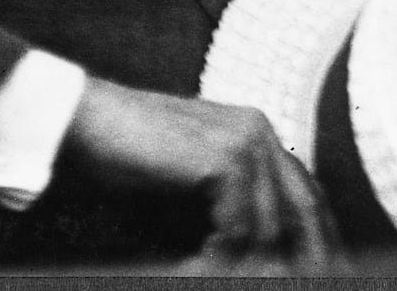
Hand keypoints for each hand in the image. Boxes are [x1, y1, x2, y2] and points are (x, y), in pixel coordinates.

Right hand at [61, 77, 339, 270]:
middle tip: (308, 286)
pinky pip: (239, 228)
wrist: (77, 123)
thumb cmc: (121, 163)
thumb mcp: (184, 194)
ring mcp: (246, 141)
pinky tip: (195, 271)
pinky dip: (221, 260)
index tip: (319, 274)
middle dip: (307, 256)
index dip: (316, 238)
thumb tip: (252, 259)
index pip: (305, 193)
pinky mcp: (224, 158)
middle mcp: (259, 132)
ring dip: (249, 266)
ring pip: (270, 226)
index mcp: (255, 135)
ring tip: (227, 282)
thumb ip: (223, 214)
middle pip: (304, 208)